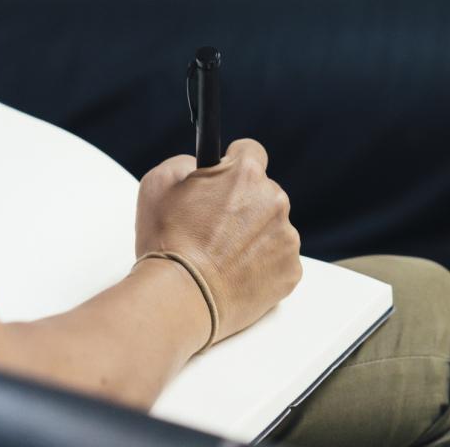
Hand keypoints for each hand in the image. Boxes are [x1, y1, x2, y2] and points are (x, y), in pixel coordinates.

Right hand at [135, 139, 301, 343]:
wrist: (180, 298)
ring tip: (222, 257)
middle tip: (214, 228)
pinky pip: (278, 260)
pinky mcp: (291, 271)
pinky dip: (261, 267)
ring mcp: (287, 237)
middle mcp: (275, 200)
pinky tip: (235, 275)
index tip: (223, 179)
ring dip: (253, 236)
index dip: (232, 165)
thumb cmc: (167, 242)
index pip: (250, 151)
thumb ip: (184, 163)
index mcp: (246, 174)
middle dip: (242, 205)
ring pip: (272, 228)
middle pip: (263, 192)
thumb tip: (201, 165)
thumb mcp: (158, 183)